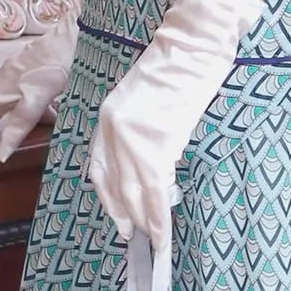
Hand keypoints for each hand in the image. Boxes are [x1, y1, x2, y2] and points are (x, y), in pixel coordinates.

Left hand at [85, 0, 265, 250]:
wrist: (192, 48)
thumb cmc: (177, 67)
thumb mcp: (145, 98)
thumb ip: (139, 128)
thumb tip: (153, 160)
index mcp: (107, 117)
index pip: (99, 167)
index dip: (107, 196)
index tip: (117, 215)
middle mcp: (114, 131)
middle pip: (114, 185)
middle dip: (124, 214)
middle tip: (132, 235)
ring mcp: (134, 140)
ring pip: (134, 194)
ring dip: (143, 221)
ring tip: (151, 242)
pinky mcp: (157, 145)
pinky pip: (156, 191)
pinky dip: (159, 216)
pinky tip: (162, 233)